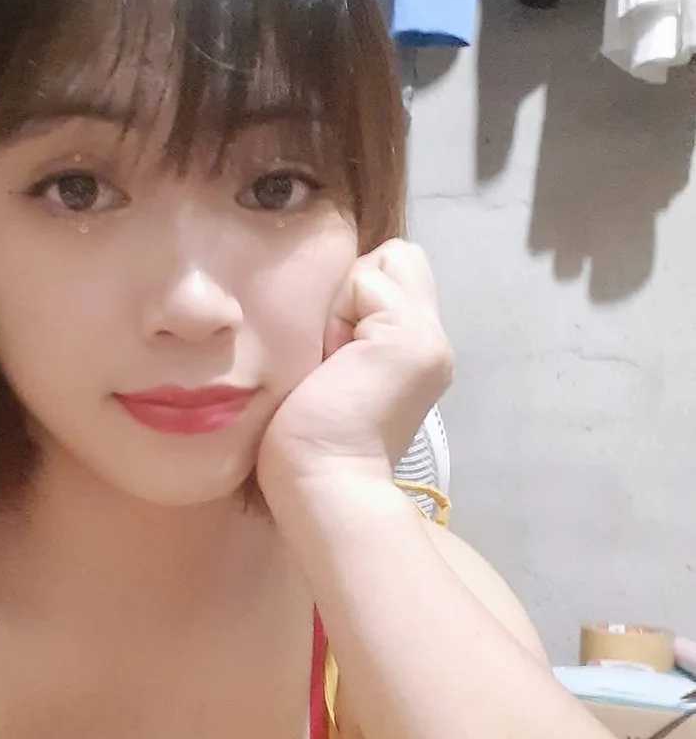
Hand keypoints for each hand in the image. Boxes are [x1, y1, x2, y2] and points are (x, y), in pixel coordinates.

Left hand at [257, 241, 453, 497]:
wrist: (321, 481)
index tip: (331, 358)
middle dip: (353, 290)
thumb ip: (349, 329)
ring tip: (331, 360)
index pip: (392, 274)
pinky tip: (333, 362)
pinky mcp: (410, 335)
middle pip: (395, 257)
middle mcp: (432, 339)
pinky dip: (339, 313)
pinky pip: (366, 280)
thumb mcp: (332, 368)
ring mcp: (427, 336)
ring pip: (383, 260)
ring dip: (343, 303)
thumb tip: (335, 292)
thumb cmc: (307, 439)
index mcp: (413, 350)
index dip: (353, 298)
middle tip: (332, 355)